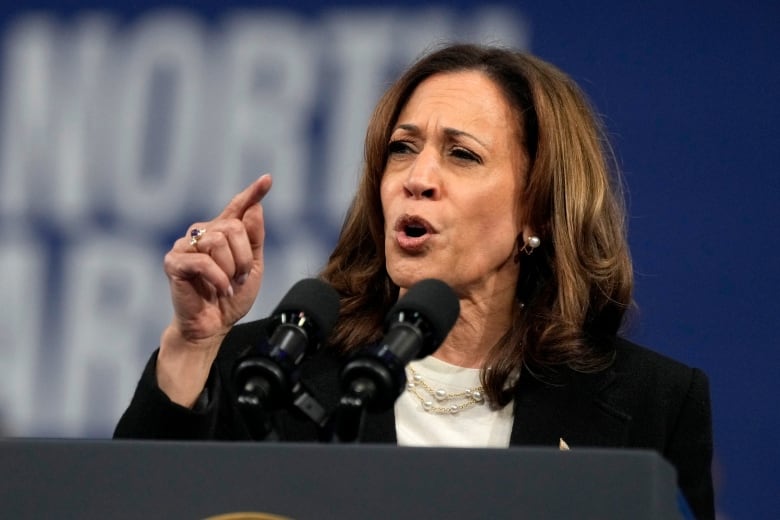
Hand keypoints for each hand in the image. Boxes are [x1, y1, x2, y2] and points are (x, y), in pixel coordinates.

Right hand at [156, 174, 271, 405]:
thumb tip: (255, 208)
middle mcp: (202, 233)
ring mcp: (186, 245)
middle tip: (239, 277)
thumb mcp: (253, 268)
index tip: (267, 179)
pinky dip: (217, 278)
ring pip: (218, 241)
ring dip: (231, 268)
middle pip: (233, 227)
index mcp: (222, 233)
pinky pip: (203, 261)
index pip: (238, 207)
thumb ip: (255, 239)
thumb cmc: (230, 297)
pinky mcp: (174, 262)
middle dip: (244, 256)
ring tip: (228, 284)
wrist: (212, 326)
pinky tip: (219, 289)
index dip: (253, 193)